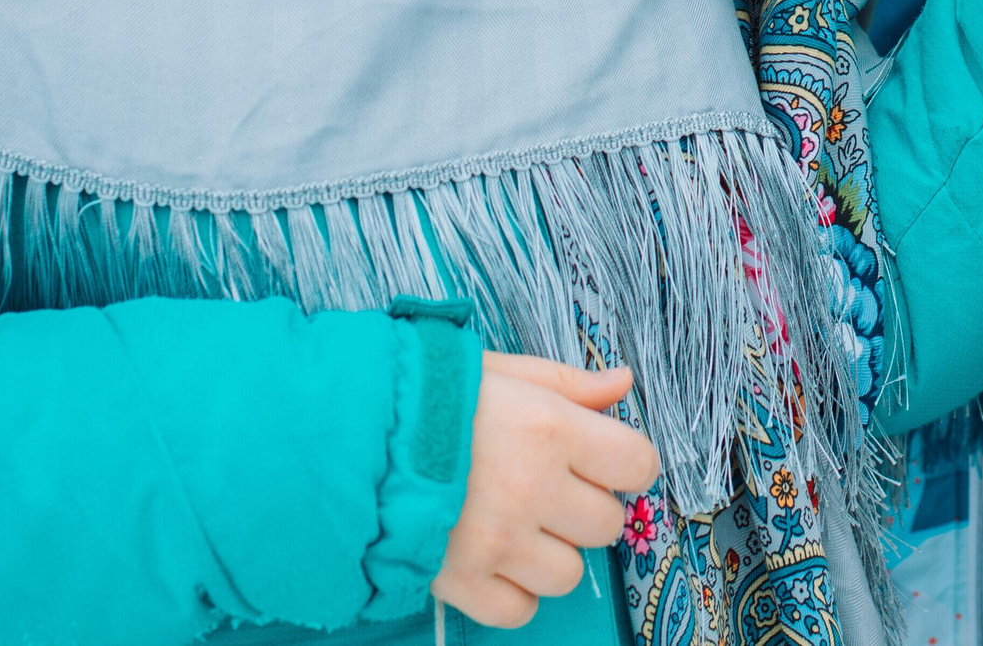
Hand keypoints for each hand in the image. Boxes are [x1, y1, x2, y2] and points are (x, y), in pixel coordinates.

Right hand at [431, 355, 660, 627]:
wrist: (345, 438)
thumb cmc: (427, 398)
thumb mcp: (502, 372)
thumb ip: (568, 382)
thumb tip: (622, 382)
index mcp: (550, 428)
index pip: (637, 464)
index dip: (624, 464)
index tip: (602, 462)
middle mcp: (533, 489)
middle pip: (606, 524)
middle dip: (583, 508)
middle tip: (544, 489)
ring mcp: (499, 541)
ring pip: (569, 573)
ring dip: (549, 553)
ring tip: (512, 523)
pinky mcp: (463, 581)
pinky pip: (521, 610)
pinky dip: (512, 592)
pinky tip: (492, 559)